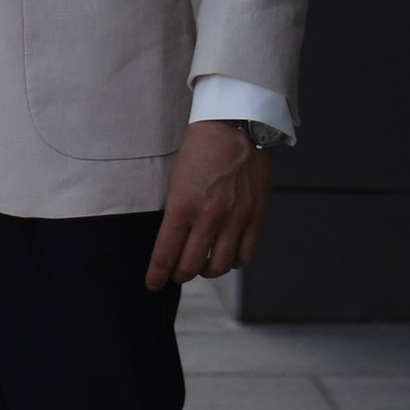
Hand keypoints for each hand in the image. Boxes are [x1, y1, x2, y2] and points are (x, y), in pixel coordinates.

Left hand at [145, 123, 272, 290]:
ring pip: (220, 266)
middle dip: (179, 274)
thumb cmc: (202, 147)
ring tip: (202, 264)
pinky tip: (227, 255)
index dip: (157, 275)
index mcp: (184, 205)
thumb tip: (172, 240)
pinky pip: (246, 255)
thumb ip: (176, 211)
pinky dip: (234, 261)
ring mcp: (237, 218)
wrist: (236, 125)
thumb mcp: (176, 178)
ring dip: (208, 270)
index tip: (153, 283)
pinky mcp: (257, 216)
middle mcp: (210, 217)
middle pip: (192, 266)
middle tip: (176, 272)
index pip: (166, 254)